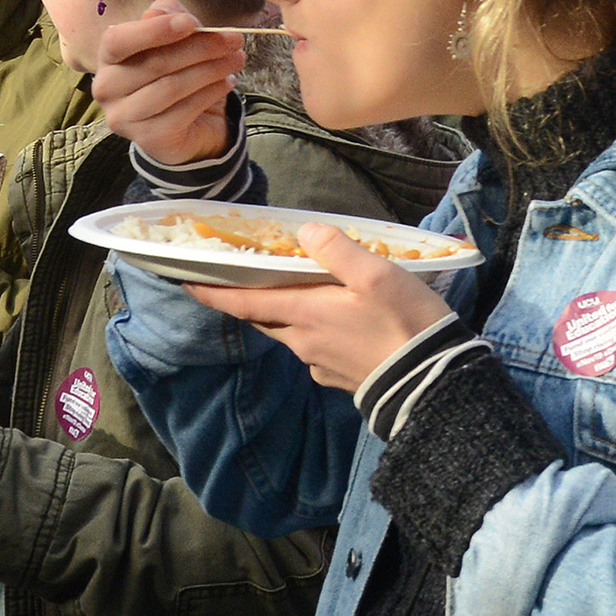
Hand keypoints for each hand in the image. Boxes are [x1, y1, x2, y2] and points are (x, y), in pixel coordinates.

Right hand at [94, 0, 244, 167]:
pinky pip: (183, 111)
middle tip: (233, 40)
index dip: (154, 30)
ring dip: (210, 69)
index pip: (118, 40)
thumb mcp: (175, 37)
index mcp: (108, 57)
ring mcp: (124, 117)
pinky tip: (227, 82)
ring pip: (170, 87)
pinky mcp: (148, 139)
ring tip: (236, 59)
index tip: (191, 23)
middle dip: (199, 48)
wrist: (188, 123)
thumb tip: (159, 13)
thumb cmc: (176, 71)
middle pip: (153, 63)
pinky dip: (210, 93)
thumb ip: (168, 17)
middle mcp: (107, 88)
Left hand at [192, 225, 453, 389]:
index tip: (184, 282)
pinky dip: (312, 330)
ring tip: (294, 293)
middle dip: (246, 299)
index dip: (213, 292)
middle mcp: (302, 342)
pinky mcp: (338, 378)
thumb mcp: (375, 274)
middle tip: (238, 278)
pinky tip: (334, 322)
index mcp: (304, 313)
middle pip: (263, 317)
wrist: (431, 384)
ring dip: (283, 314)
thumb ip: (337, 249)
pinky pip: (313, 349)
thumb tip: (305, 231)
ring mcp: (318, 363)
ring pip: (289, 333)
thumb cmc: (403, 323)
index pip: (244, 302)